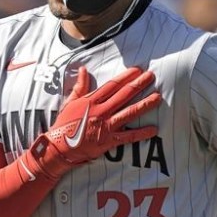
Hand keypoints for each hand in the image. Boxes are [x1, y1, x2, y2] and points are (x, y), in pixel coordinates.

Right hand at [24, 66, 160, 179]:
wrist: (58, 148)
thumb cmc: (63, 125)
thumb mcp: (70, 102)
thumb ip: (80, 86)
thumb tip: (84, 69)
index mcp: (91, 101)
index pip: (112, 85)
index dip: (126, 77)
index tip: (137, 70)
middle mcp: (100, 111)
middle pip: (124, 95)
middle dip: (139, 84)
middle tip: (151, 76)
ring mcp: (106, 126)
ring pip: (129, 112)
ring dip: (145, 104)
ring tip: (158, 98)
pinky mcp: (108, 141)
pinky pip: (128, 136)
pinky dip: (141, 133)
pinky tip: (154, 129)